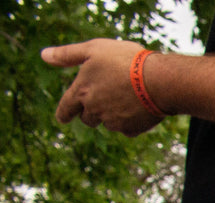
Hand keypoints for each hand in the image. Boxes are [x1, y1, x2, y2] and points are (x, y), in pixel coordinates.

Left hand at [43, 39, 164, 136]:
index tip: (62, 118)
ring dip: (112, 115)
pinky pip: (127, 129)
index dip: (63, 113)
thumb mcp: (93, 49)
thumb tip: (43, 55)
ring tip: (128, 98)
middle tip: (103, 101)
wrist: (159, 80)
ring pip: (108, 123)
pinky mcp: (131, 129)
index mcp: (81, 91)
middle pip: (87, 119)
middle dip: (91, 112)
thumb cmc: (125, 60)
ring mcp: (113, 122)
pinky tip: (139, 108)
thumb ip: (67, 54)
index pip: (66, 108)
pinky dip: (130, 121)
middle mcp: (94, 110)